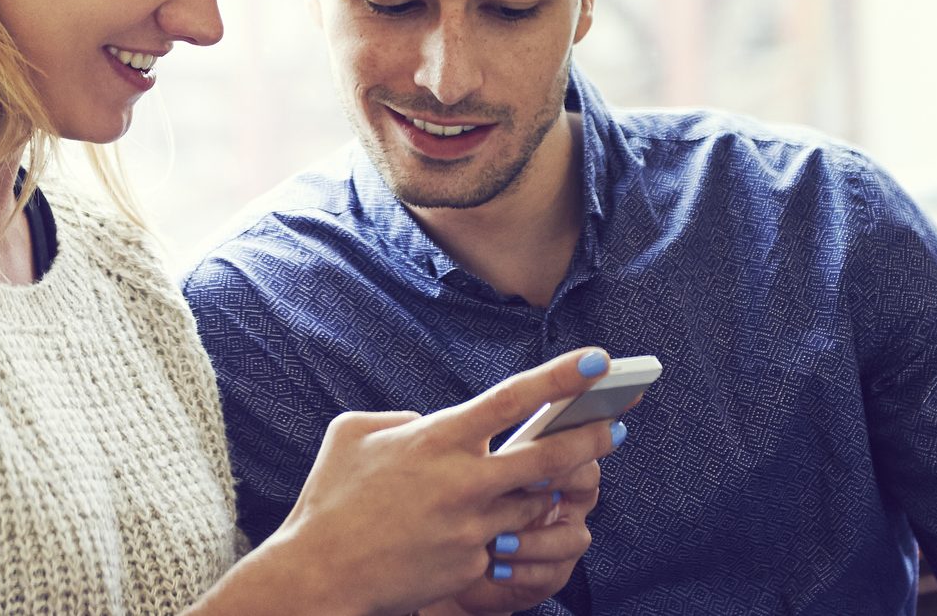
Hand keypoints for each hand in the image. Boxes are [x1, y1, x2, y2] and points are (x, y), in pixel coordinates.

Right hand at [240, 349, 623, 615]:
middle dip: (590, 439)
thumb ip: (399, 419)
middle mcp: (462, 482)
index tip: (598, 360)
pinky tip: (505, 532)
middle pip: (547, 458)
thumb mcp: (352, 435)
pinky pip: (504, 546)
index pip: (512, 400)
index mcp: (435, 441)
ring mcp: (471, 529)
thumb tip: (429, 421)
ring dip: (547, 493)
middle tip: (616, 425)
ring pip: (533, 505)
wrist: (319, 575)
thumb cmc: (330, 500)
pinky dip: (506, 535)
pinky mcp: (472, 568)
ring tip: (563, 480)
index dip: (560, 378)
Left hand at [428, 426, 617, 615]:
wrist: (441, 560)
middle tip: (528, 481)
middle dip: (561, 479)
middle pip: (586, 478)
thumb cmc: (450, 503)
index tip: (536, 438)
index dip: (566, 432)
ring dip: (536, 539)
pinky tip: (493, 567)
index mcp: (545, 459)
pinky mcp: (550, 575)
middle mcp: (563, 495)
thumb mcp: (456, 469)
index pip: (570, 434)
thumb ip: (457, 445)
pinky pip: (551, 574)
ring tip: (497, 541)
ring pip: (574, 536)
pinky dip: (523, 570)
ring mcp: (561, 537)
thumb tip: (417, 412)